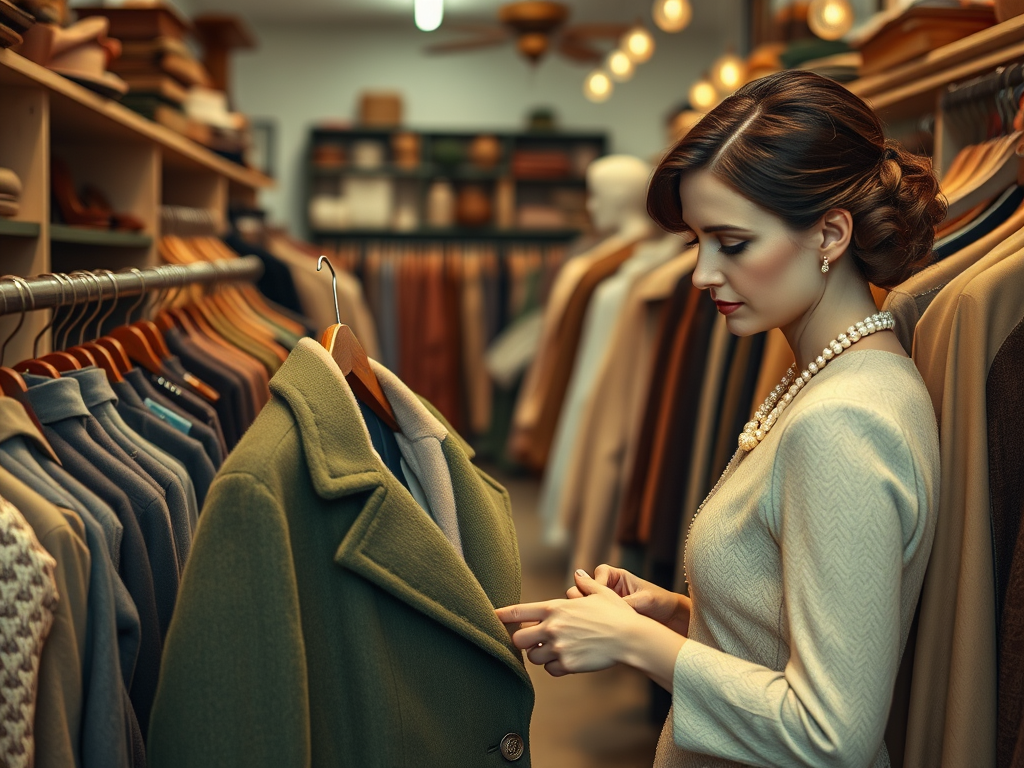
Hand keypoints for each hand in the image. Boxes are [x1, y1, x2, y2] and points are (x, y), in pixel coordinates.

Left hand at [496, 570, 645, 676]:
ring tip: (556, 649)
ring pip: (533, 658)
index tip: (492, 617)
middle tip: (535, 640)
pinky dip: (555, 667)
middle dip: (524, 642)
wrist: (630, 638)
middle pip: (518, 640)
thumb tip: (578, 574)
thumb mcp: (601, 593)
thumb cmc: (617, 614)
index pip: (519, 612)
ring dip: (540, 655)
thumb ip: (585, 584)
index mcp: (555, 608)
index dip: (502, 615)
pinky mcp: (568, 664)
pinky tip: (566, 660)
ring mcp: (559, 647)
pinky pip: (550, 670)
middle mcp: (552, 627)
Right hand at [567, 564, 690, 636]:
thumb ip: (624, 600)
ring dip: (586, 612)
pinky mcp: (605, 618)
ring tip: (593, 623)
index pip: (599, 573)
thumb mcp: (645, 599)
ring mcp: (605, 603)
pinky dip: (591, 624)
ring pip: (585, 603)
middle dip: (584, 598)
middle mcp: (608, 588)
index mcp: (618, 576)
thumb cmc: (660, 603)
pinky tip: (596, 632)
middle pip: (585, 587)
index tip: (600, 596)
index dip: (597, 584)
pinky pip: (592, 618)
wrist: (670, 619)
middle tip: (589, 611)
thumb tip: (606, 604)